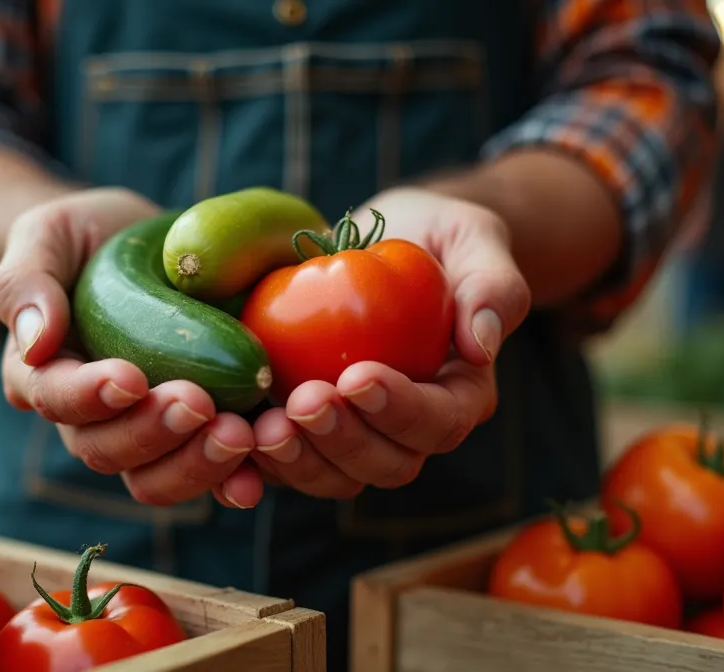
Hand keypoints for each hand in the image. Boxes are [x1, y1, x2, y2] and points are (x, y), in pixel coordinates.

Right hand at [0, 188, 264, 509]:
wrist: (144, 245)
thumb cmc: (84, 238)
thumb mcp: (47, 236)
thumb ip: (26, 280)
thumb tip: (35, 343)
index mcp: (42, 372)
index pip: (54, 398)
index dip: (89, 397)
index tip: (131, 379)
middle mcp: (88, 417)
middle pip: (106, 449)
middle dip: (152, 432)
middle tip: (199, 403)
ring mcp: (141, 433)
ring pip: (153, 477)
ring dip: (195, 466)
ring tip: (239, 434)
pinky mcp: (191, 438)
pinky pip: (205, 477)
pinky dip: (230, 482)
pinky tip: (257, 475)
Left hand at [250, 186, 531, 498]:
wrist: (383, 239)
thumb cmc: (438, 235)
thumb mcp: (474, 239)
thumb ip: (492, 286)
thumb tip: (483, 344)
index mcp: (459, 395)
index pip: (439, 422)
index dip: (399, 410)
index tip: (357, 376)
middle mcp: (409, 429)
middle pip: (386, 463)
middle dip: (343, 441)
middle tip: (302, 400)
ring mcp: (358, 435)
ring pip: (335, 476)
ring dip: (299, 460)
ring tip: (264, 425)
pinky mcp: (309, 429)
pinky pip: (287, 463)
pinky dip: (258, 464)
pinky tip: (231, 437)